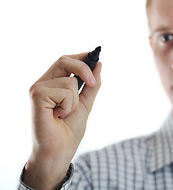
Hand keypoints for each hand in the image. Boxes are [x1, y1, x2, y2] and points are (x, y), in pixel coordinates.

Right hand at [23, 53, 101, 189]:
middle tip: (92, 82)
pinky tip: (58, 116)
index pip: (65, 60)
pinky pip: (65, 91)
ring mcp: (38, 89)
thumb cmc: (68, 130)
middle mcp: (42, 83)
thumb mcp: (85, 103)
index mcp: (51, 83)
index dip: (81, 57)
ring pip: (70, 80)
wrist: (59, 151)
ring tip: (64, 114)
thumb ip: (91, 85)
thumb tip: (99, 65)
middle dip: (83, 68)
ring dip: (75, 100)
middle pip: (64, 59)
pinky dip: (68, 106)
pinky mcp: (37, 96)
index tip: (96, 57)